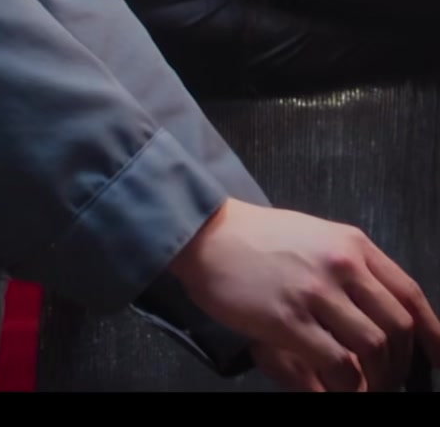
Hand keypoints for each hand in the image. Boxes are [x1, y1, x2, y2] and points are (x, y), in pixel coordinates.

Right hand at [170, 199, 439, 392]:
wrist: (210, 234)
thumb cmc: (261, 239)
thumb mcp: (317, 237)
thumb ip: (351, 269)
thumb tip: (381, 317)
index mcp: (352, 244)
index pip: (409, 294)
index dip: (430, 334)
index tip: (435, 359)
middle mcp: (342, 264)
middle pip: (396, 328)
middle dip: (398, 368)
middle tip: (386, 385)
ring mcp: (316, 291)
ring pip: (372, 350)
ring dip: (374, 383)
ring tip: (361, 391)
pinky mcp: (289, 319)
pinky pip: (337, 366)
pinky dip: (345, 389)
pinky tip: (336, 390)